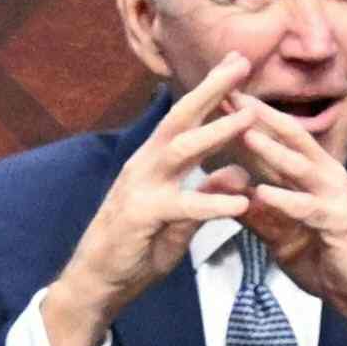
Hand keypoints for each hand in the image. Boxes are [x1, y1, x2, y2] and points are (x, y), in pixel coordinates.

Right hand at [42, 59, 266, 345]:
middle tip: (241, 63)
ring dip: (216, 132)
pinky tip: (240, 203)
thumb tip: (241, 174)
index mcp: (154, 161)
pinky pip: (181, 206)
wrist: (97, 283)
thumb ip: (207, 193)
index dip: (211, 90)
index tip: (237, 62)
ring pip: (180, 150)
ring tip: (249, 118)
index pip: (185, 117)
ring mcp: (140, 188)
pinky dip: (211, 202)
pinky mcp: (141, 217)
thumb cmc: (137, 248)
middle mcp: (145, 165)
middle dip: (211, 89)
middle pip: (180, 118)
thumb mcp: (181, 219)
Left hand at [222, 97, 346, 345]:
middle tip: (230, 94)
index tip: (223, 94)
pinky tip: (261, 193)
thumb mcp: (282, 234)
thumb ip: (258, 212)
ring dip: (272, 149)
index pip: (283, 136)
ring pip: (301, 166)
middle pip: (293, 137)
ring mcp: (335, 197)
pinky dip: (284, 199)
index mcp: (314, 174)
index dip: (254, 115)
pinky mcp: (338, 222)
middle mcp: (327, 176)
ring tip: (245, 132)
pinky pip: (308, 208)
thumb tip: (227, 192)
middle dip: (261, 116)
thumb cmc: (324, 259)